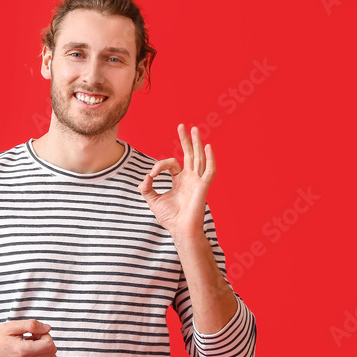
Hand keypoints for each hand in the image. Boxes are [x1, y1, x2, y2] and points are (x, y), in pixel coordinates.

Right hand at [0, 319, 56, 356]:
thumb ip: (32, 325)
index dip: (45, 335)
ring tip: (30, 345)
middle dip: (45, 342)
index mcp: (23, 351)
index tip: (34, 333)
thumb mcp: (12, 326)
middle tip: (32, 337)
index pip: (49, 344)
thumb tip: (47, 328)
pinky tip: (30, 352)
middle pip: (52, 352)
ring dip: (44, 350)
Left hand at [139, 124, 215, 241]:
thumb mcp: (152, 200)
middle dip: (186, 140)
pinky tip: (209, 147)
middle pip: (190, 154)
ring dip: (197, 144)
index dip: (159, 166)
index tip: (151, 176)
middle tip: (182, 126)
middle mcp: (190, 178)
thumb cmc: (170, 218)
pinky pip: (209, 171)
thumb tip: (145, 177)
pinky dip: (211, 159)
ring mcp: (198, 181)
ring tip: (195, 130)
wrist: (180, 230)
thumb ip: (146, 188)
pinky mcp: (203, 187)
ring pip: (199, 158)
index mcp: (180, 180)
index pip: (171, 164)